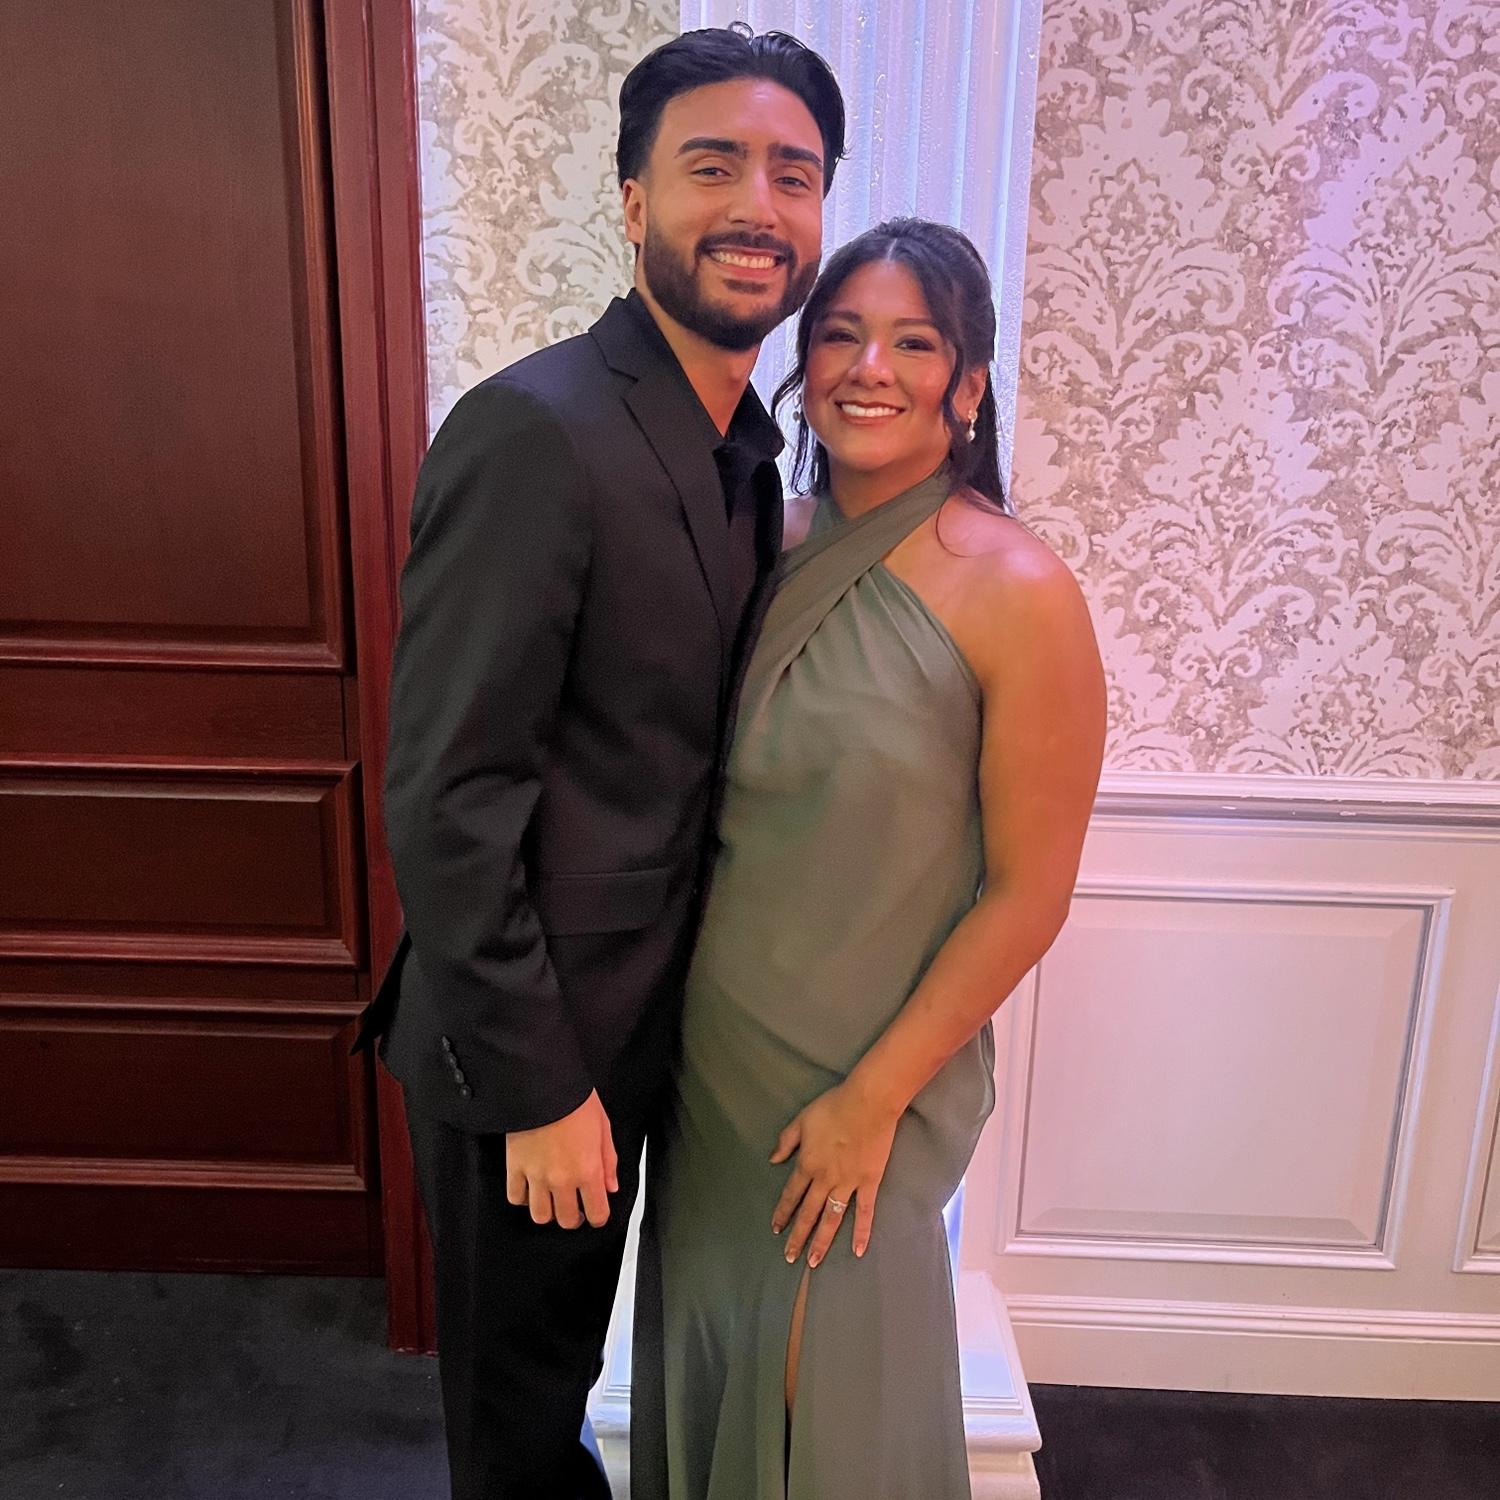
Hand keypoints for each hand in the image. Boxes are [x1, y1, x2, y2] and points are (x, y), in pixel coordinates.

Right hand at [505, 1089, 618, 1228]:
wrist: (542, 1084)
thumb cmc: (575, 1100)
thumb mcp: (603, 1127)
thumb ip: (609, 1161)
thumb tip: (611, 1186)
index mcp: (588, 1170)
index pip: (597, 1214)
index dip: (599, 1216)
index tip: (597, 1211)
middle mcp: (562, 1179)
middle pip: (567, 1220)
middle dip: (575, 1217)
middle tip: (576, 1206)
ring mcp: (536, 1176)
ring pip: (540, 1216)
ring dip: (549, 1211)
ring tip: (553, 1199)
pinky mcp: (515, 1168)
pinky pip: (516, 1198)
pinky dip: (524, 1198)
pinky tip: (531, 1188)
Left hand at [770, 1080, 899, 1266]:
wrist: (868, 1102)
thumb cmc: (833, 1107)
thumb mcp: (802, 1120)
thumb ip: (786, 1142)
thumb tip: (773, 1159)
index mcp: (807, 1164)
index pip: (791, 1195)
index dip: (782, 1213)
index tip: (776, 1229)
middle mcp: (825, 1179)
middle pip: (808, 1213)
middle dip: (798, 1236)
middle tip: (790, 1257)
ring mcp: (848, 1183)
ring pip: (832, 1218)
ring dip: (821, 1241)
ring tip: (813, 1261)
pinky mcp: (869, 1182)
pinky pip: (865, 1212)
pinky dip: (861, 1232)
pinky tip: (858, 1250)